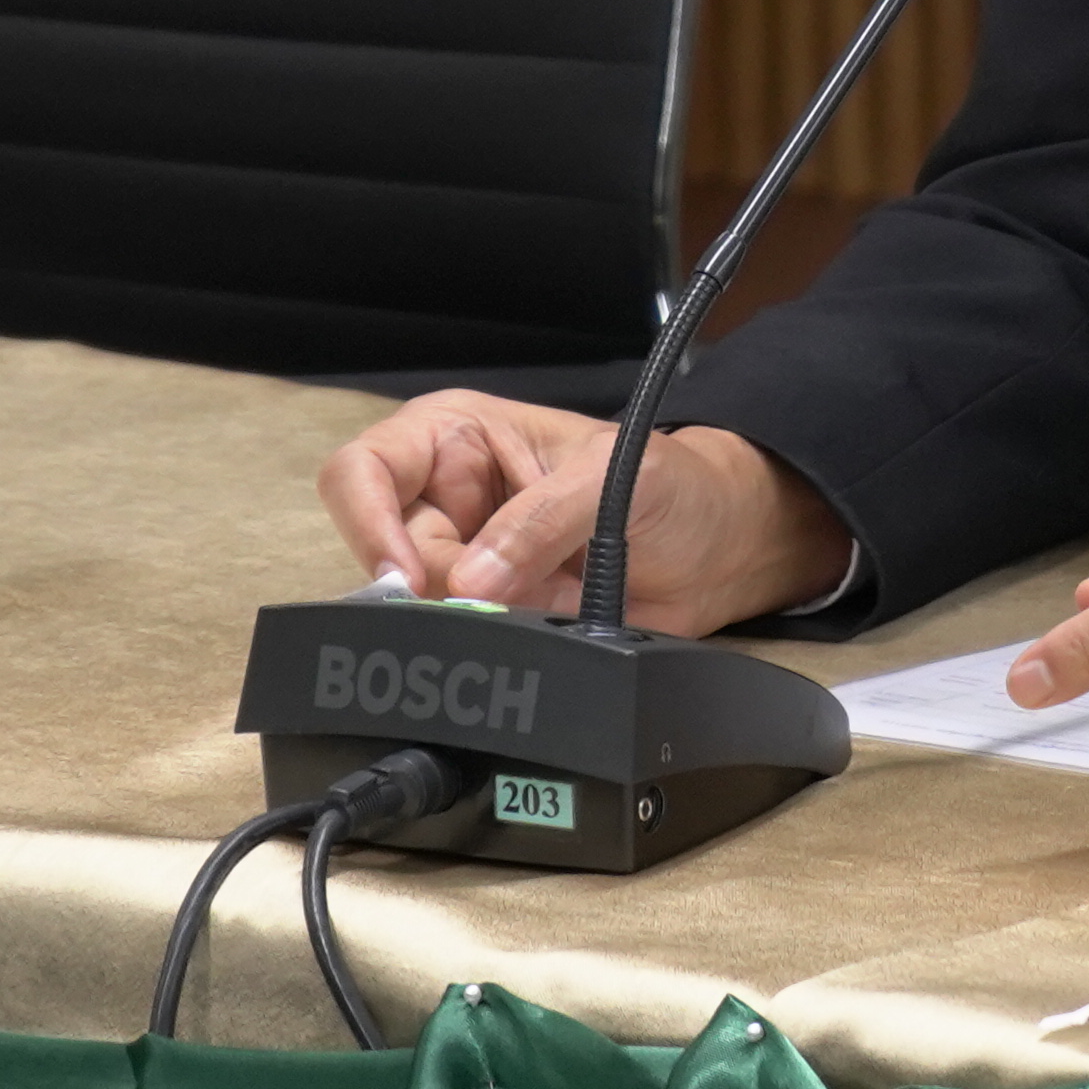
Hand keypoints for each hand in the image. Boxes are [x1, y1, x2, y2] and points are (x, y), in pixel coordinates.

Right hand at [317, 391, 855, 629]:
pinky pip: (458, 645)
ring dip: (463, 622)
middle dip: (429, 586)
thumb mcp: (615, 476)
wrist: (722, 548)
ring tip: (536, 602)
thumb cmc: (675, 483)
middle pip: (386, 554)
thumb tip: (469, 581)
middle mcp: (449, 500)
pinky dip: (485, 651)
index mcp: (458, 437)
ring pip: (416, 608)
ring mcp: (468, 565)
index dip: (368, 521)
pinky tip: (534, 629)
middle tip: (494, 597)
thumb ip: (541, 520)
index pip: (365, 471)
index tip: (404, 573)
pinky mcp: (492, 618)